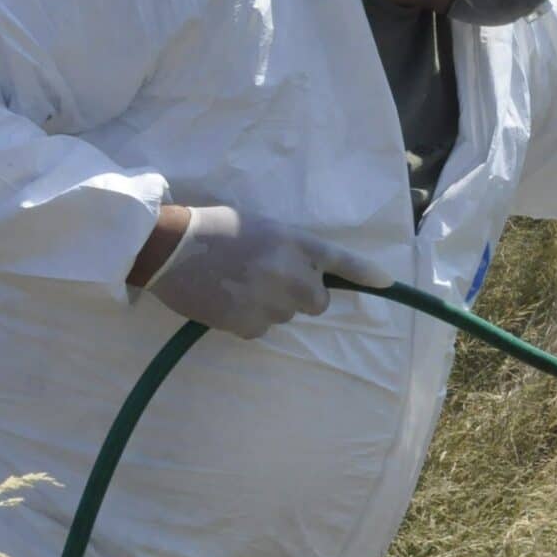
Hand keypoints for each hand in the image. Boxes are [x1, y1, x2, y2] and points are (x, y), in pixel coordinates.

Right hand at [141, 205, 393, 338]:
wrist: (169, 247)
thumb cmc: (214, 229)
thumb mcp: (262, 227)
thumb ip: (290, 249)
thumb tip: (307, 275)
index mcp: (294, 243)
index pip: (340, 260)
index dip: (366, 274)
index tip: (388, 283)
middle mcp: (290, 273)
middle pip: (318, 302)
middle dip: (301, 295)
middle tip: (268, 279)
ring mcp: (271, 301)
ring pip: (286, 316)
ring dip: (271, 306)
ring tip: (238, 285)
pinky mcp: (249, 323)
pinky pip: (260, 329)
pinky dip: (247, 320)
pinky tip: (225, 300)